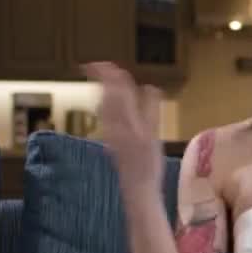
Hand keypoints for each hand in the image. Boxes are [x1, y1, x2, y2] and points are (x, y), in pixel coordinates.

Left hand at [82, 62, 163, 195]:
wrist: (137, 189)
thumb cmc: (149, 165)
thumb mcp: (155, 136)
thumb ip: (152, 110)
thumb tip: (151, 87)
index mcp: (128, 120)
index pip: (117, 91)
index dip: (111, 76)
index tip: (105, 64)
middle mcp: (115, 125)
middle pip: (106, 96)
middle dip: (101, 79)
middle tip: (96, 64)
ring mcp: (111, 133)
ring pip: (103, 105)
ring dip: (101, 90)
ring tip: (99, 78)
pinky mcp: (110, 140)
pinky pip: (104, 116)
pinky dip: (103, 104)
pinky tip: (104, 103)